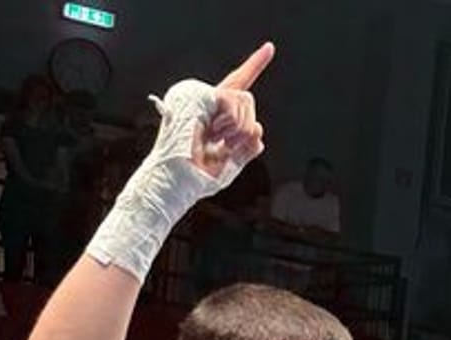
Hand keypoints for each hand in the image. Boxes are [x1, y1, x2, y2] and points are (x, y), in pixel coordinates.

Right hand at [193, 43, 272, 177]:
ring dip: (237, 129)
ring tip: (215, 140)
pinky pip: (232, 100)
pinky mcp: (197, 94)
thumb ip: (249, 145)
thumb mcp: (234, 161)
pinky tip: (212, 133)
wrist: (180, 181)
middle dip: (244, 128)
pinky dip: (230, 123)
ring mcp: (199, 96)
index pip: (237, 85)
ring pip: (245, 100)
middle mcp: (207, 101)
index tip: (270, 48)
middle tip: (223, 143)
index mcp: (215, 114)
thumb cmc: (198, 175)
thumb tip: (258, 128)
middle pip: (248, 99)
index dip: (254, 65)